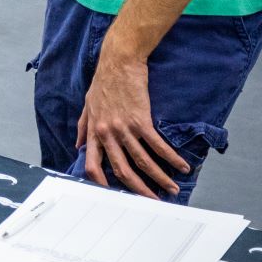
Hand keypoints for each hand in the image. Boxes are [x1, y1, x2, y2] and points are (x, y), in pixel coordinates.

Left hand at [77, 52, 187, 197]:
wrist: (119, 61)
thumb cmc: (104, 81)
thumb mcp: (88, 104)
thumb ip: (84, 127)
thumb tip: (79, 145)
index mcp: (94, 131)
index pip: (92, 165)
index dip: (101, 184)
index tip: (114, 194)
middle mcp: (107, 133)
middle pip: (121, 170)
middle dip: (138, 190)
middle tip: (153, 201)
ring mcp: (124, 127)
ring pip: (142, 162)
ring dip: (160, 178)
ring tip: (173, 189)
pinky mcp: (141, 120)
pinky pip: (157, 145)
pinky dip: (171, 158)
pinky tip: (182, 166)